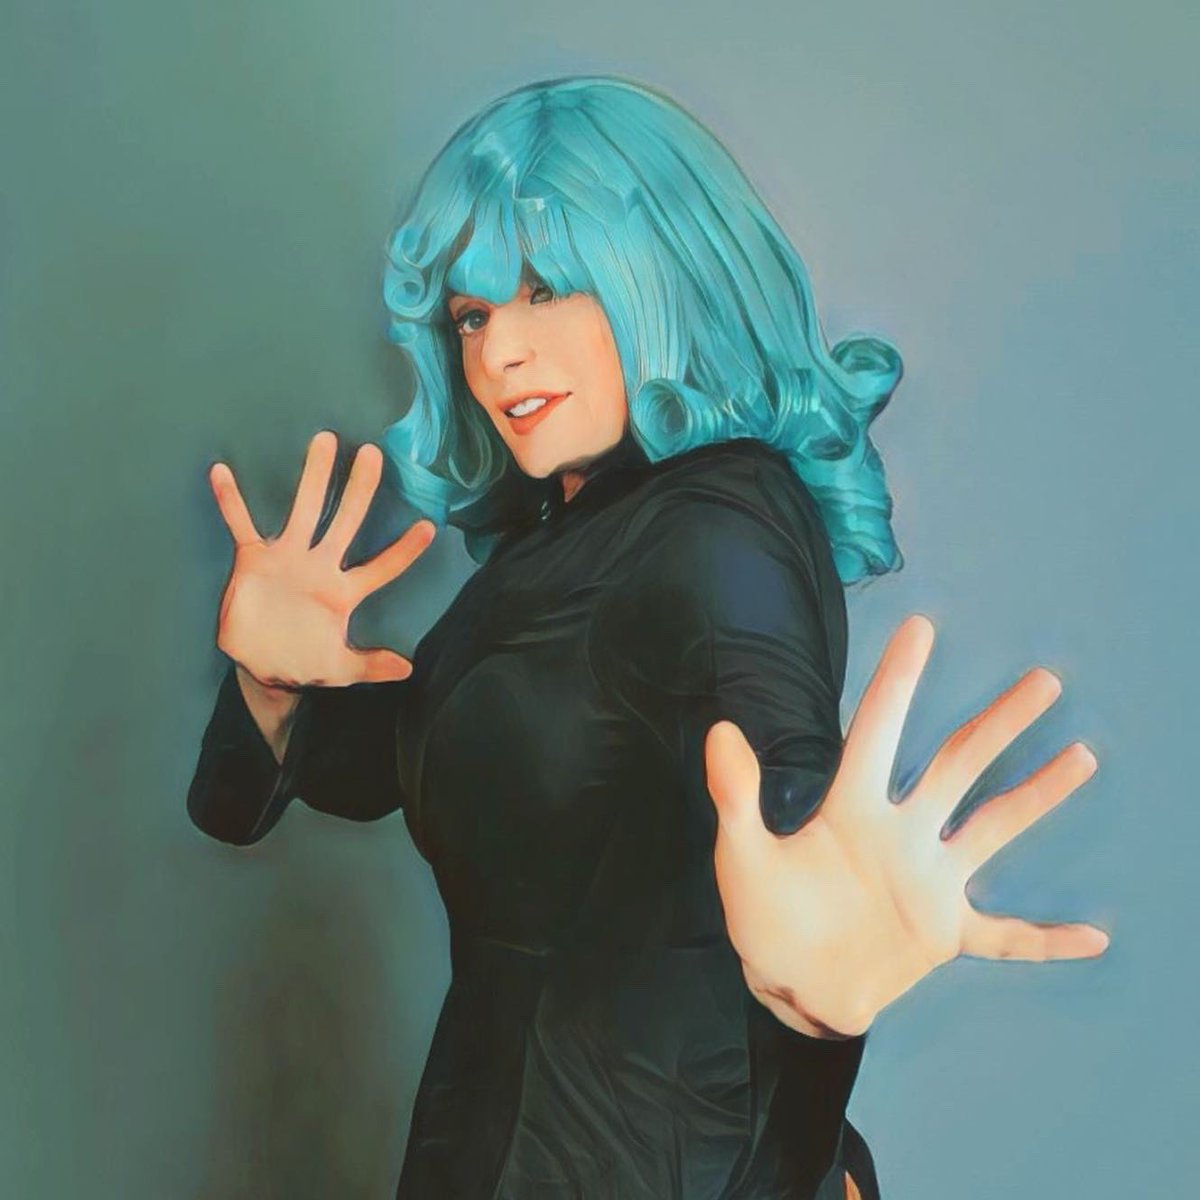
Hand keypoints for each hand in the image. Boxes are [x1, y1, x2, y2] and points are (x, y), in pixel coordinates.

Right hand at [209, 431, 434, 689]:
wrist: (261, 665)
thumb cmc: (306, 662)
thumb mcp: (340, 669)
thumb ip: (371, 666)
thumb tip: (407, 669)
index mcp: (343, 592)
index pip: (381, 567)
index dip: (403, 551)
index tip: (429, 527)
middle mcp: (320, 566)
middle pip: (345, 522)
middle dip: (360, 490)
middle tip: (374, 455)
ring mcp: (287, 558)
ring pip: (303, 510)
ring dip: (313, 477)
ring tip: (325, 440)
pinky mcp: (254, 559)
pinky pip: (240, 524)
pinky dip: (231, 501)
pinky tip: (222, 471)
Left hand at [704, 615, 1107, 1038]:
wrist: (788, 984)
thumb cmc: (763, 913)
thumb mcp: (742, 854)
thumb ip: (738, 796)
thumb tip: (720, 729)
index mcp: (851, 809)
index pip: (878, 731)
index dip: (897, 681)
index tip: (920, 626)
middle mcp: (899, 833)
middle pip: (957, 765)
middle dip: (998, 724)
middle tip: (1043, 681)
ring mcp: (927, 881)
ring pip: (992, 828)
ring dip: (1036, 796)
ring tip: (1081, 755)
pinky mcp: (942, 933)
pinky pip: (1005, 937)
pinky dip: (1045, 941)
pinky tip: (1093, 936)